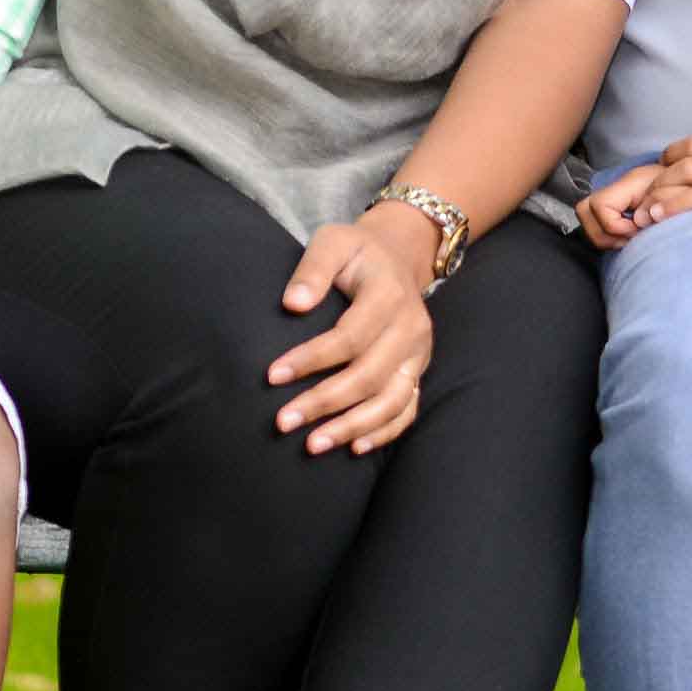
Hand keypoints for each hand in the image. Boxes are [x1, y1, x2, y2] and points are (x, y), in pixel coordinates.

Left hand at [265, 202, 439, 456]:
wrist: (398, 257)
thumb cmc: (356, 253)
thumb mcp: (333, 242)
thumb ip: (312, 268)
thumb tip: (292, 304)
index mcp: (389, 295)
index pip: (349, 336)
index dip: (311, 359)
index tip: (272, 376)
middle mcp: (410, 329)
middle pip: (369, 376)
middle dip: (324, 403)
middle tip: (283, 422)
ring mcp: (418, 355)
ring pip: (391, 401)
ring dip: (352, 426)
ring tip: (312, 445)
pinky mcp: (419, 371)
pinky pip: (407, 410)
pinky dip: (383, 432)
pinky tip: (354, 448)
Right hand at [576, 158, 677, 249]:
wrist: (691, 185)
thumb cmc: (687, 191)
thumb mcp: (678, 197)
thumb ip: (660, 208)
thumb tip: (640, 225)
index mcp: (629, 183)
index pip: (599, 205)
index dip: (615, 226)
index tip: (637, 230)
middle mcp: (615, 189)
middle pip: (583, 212)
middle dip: (606, 234)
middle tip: (632, 237)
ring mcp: (612, 199)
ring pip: (587, 223)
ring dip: (608, 238)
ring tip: (632, 239)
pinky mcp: (614, 211)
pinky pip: (597, 228)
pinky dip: (610, 238)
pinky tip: (631, 238)